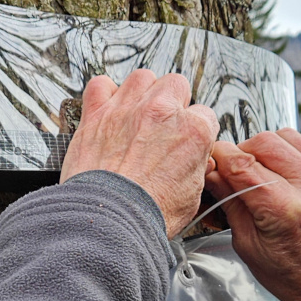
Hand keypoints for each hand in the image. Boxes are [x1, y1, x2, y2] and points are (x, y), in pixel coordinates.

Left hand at [60, 69, 219, 235]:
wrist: (107, 222)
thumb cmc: (145, 215)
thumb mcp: (191, 198)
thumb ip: (197, 169)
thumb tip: (198, 162)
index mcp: (192, 132)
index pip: (204, 114)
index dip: (195, 130)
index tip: (185, 140)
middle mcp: (161, 112)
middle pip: (176, 85)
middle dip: (172, 104)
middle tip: (163, 126)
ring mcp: (127, 109)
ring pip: (142, 78)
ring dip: (143, 93)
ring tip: (137, 115)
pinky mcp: (96, 113)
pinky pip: (100, 84)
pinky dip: (104, 93)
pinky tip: (108, 109)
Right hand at [207, 129, 300, 300]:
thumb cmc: (291, 275)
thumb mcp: (247, 246)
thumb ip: (229, 202)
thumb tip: (211, 171)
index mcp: (284, 210)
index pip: (241, 163)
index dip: (220, 157)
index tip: (212, 161)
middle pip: (264, 141)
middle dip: (242, 151)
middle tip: (236, 172)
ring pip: (286, 136)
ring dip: (267, 149)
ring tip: (261, 173)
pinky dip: (289, 156)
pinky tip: (285, 178)